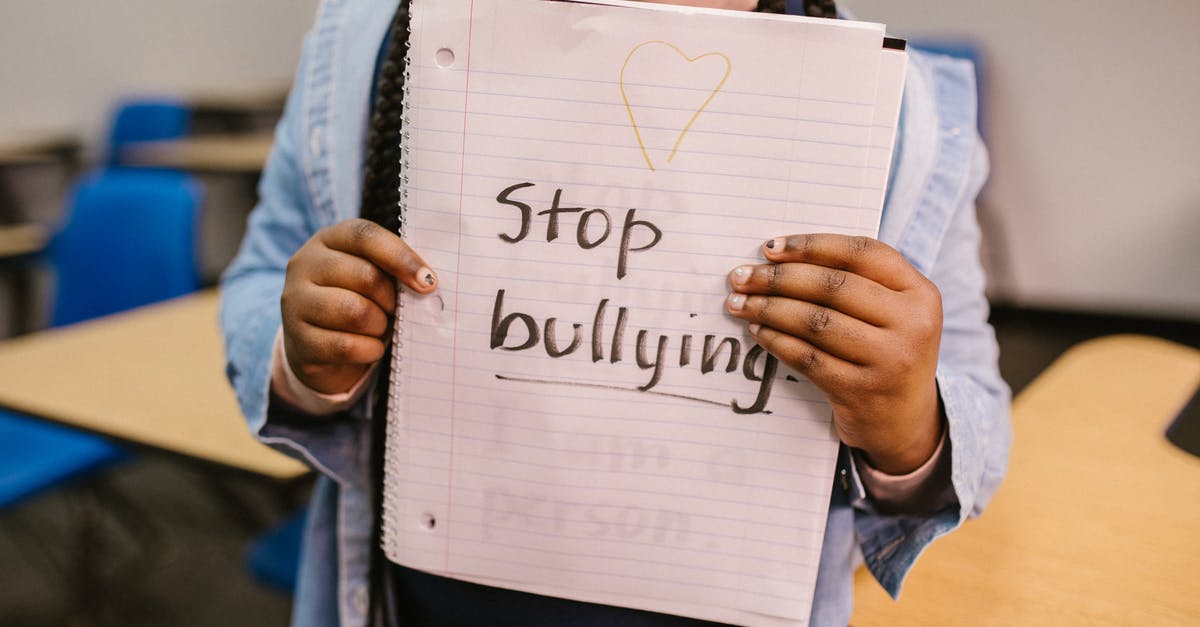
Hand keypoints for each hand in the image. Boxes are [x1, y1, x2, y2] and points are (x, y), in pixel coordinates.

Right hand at [281, 219, 437, 394]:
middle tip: (395, 311)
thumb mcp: (372, 276)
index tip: (429, 281)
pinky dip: (370, 349)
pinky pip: (346, 345)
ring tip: (380, 328)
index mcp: (328, 239)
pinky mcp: (298, 340)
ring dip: (380, 325)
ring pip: (355, 312)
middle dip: (391, 299)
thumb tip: (428, 281)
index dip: (400, 257)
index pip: (365, 236)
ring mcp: (295, 302)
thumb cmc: (357, 301)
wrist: (320, 349)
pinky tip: (371, 348)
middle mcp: (304, 265)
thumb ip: (393, 269)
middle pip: (365, 276)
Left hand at [726, 234, 942, 473]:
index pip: (862, 253)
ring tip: (740, 303)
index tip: (770, 248)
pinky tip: (758, 331)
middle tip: (741, 277)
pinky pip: (807, 358)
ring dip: (769, 308)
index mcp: (920, 293)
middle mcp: (911, 324)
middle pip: (833, 286)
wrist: (905, 421)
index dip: (812, 245)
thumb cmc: (886, 351)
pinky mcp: (860, 391)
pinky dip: (776, 341)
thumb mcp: (892, 313)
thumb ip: (856, 281)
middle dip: (778, 278)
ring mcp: (888, 361)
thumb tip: (778, 258)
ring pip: (816, 322)